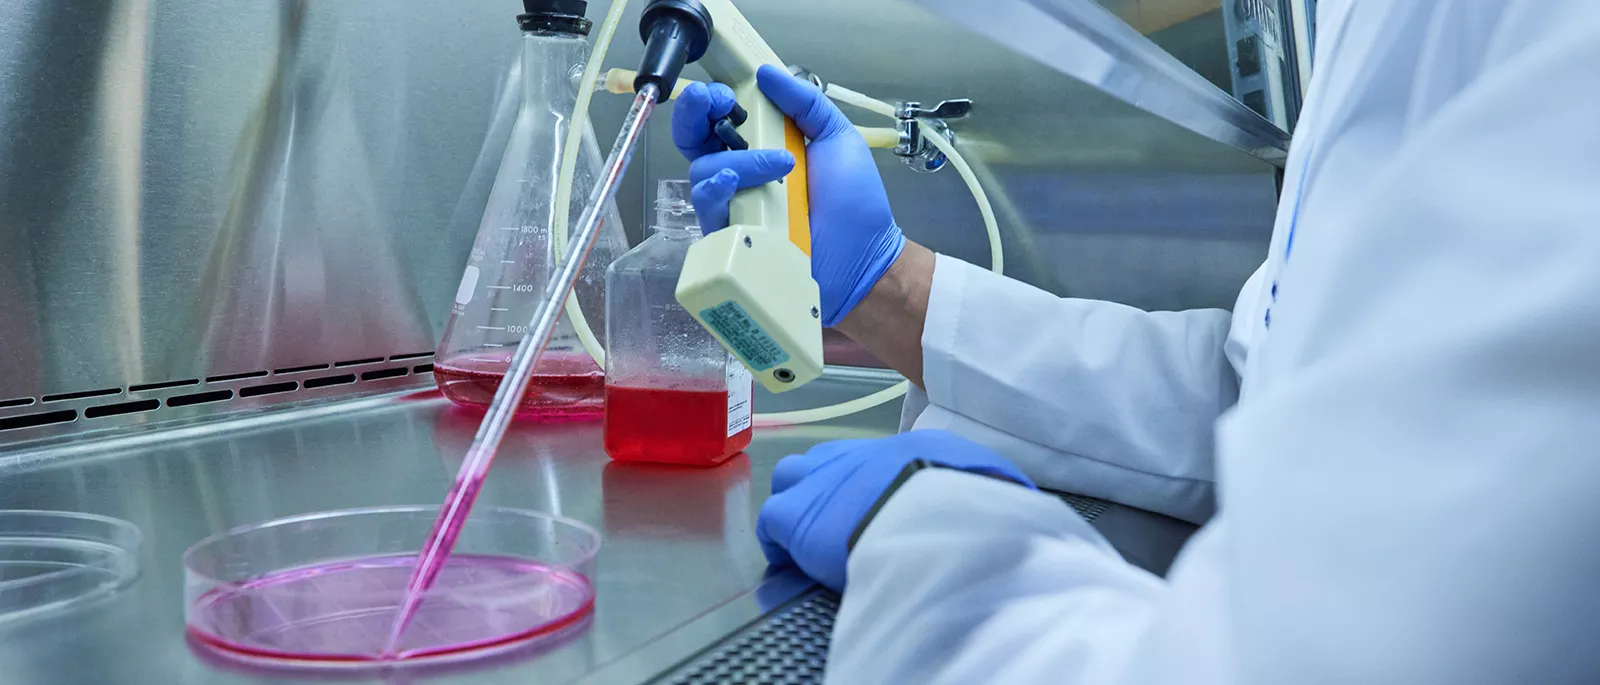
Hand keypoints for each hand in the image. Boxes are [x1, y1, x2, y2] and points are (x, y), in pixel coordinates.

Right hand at [671, 65, 905, 326]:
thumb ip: (806, 102)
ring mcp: (734, 207)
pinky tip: (735, 184)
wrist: (865, 256)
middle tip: (715, 105)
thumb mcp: (836, 137)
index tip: (724, 91)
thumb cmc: (853, 201)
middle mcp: (740, 174)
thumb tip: (767, 71)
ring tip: (780, 167)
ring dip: (738, 160)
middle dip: (696, 115)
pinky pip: (708, 209)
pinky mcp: (732, 238)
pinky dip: (717, 191)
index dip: (712, 100)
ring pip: (703, 172)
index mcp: (761, 147)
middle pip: (693, 139)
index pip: (719, 117)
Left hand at [757, 430, 1033, 591]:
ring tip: (809, 536)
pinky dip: (778, 540)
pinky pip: (772, 521)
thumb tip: (1016, 496)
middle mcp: (860, 454)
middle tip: (841, 518)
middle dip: (831, 484)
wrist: (930, 517)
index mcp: (911, 449)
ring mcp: (822, 480)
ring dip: (800, 502)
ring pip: (794, 476)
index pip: (881, 460)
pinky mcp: (795, 514)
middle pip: (831, 458)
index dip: (875, 484)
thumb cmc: (967, 504)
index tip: (880, 507)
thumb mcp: (989, 482)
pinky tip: (789, 562)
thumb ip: (989, 485)